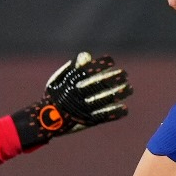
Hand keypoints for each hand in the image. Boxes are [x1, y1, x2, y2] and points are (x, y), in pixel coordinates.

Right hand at [11, 52, 132, 147]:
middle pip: (101, 83)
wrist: (46, 120)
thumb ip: (73, 67)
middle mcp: (79, 93)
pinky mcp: (88, 120)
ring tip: (129, 88)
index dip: (103, 63)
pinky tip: (124, 108)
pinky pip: (105, 115)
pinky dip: (115, 112)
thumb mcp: (59, 79)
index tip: (111, 61)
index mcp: (72, 82)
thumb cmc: (55, 96)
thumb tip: (87, 55)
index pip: (91, 69)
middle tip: (124, 73)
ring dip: (120, 93)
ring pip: (106, 98)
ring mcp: (85, 107)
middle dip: (115, 77)